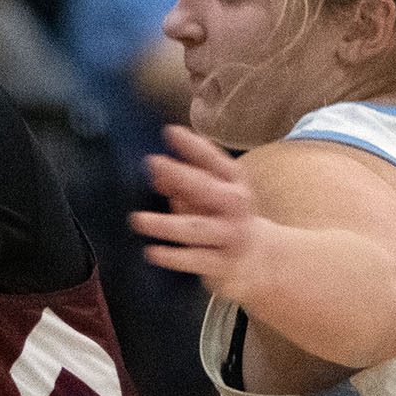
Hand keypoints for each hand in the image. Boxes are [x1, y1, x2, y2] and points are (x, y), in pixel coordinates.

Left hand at [132, 125, 275, 300]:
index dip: (193, 145)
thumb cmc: (224, 217)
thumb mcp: (212, 193)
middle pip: (206, 189)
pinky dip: (173, 257)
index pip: (213, 159)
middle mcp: (235, 205)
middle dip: (179, 175)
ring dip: (166, 224)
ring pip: (196, 228)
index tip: (169, 132)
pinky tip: (152, 252)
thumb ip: (184, 183)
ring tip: (137, 220)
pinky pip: (195, 259)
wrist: (258, 258)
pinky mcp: (223, 264)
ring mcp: (231, 235)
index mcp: (233, 181)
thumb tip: (156, 172)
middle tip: (152, 163)